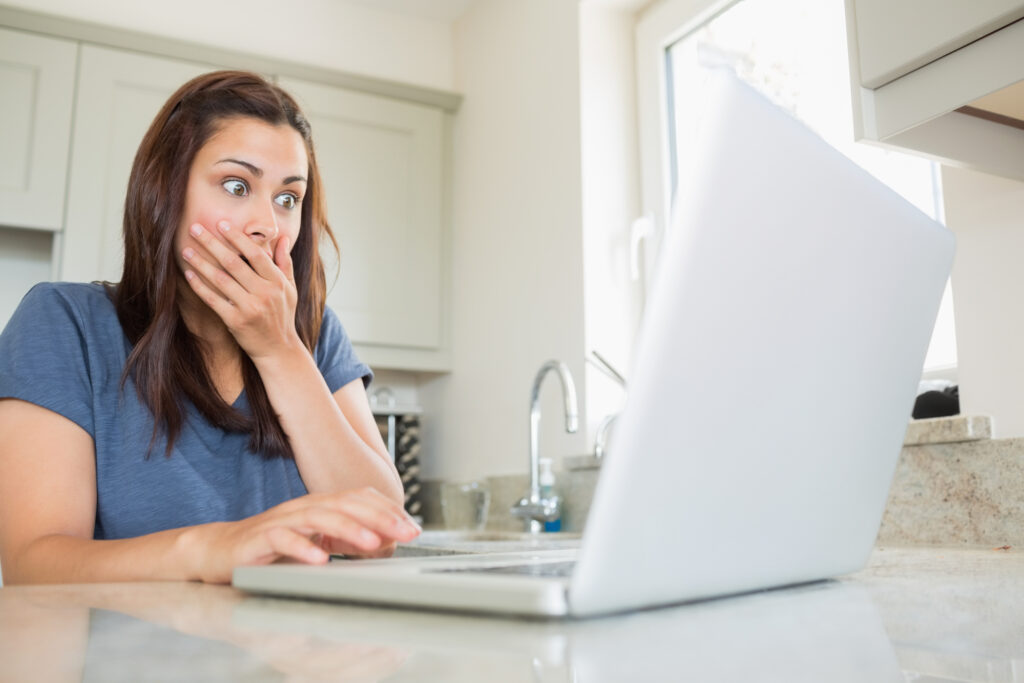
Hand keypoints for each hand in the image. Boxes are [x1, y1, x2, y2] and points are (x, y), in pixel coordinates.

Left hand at [181, 220, 298, 358]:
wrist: (279, 350)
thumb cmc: (283, 316)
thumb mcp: (290, 289)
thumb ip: (285, 263)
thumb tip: (282, 238)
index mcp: (277, 282)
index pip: (255, 253)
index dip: (237, 237)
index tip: (221, 223)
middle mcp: (264, 293)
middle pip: (234, 262)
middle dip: (212, 243)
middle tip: (195, 228)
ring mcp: (250, 307)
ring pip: (220, 279)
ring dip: (201, 263)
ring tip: (186, 249)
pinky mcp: (236, 321)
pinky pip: (213, 300)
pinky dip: (200, 286)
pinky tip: (189, 274)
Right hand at [190, 487, 420, 583]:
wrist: (218, 551)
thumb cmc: (271, 548)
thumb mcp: (317, 542)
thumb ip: (347, 539)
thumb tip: (383, 542)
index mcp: (319, 505)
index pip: (359, 499)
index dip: (388, 510)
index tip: (412, 526)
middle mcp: (303, 508)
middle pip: (346, 504)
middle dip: (379, 518)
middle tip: (405, 533)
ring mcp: (281, 521)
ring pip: (319, 518)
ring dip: (349, 530)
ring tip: (372, 544)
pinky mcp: (258, 539)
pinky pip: (282, 540)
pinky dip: (302, 548)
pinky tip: (320, 560)